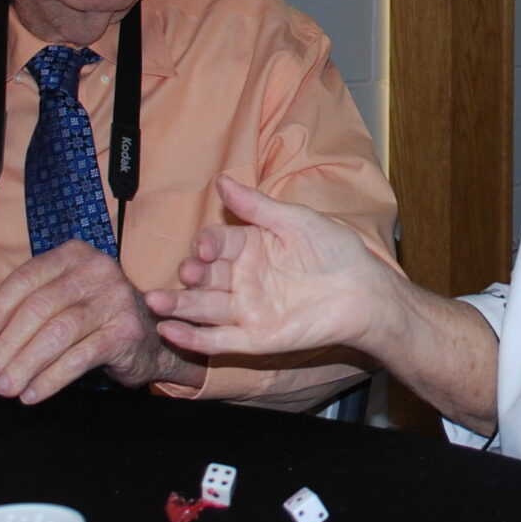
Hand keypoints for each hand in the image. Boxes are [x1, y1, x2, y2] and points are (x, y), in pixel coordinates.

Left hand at [0, 238, 192, 400]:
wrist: (151, 336)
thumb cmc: (95, 317)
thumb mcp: (63, 299)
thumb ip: (27, 307)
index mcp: (73, 255)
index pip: (26, 279)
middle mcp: (96, 270)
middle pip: (39, 308)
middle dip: (7, 345)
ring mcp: (115, 299)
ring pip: (57, 333)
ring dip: (25, 365)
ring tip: (6, 387)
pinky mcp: (125, 332)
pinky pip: (79, 358)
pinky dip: (51, 379)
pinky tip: (33, 393)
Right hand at [144, 177, 397, 359]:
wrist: (365, 292)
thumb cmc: (336, 250)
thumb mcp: (296, 221)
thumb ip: (257, 206)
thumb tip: (221, 181)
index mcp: (249, 246)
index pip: (215, 243)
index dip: (206, 244)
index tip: (205, 246)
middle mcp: (242, 278)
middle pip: (204, 276)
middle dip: (190, 274)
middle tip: (186, 272)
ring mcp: (247, 309)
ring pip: (203, 308)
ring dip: (178, 305)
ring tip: (155, 302)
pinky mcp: (256, 337)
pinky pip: (218, 339)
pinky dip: (193, 337)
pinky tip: (170, 331)